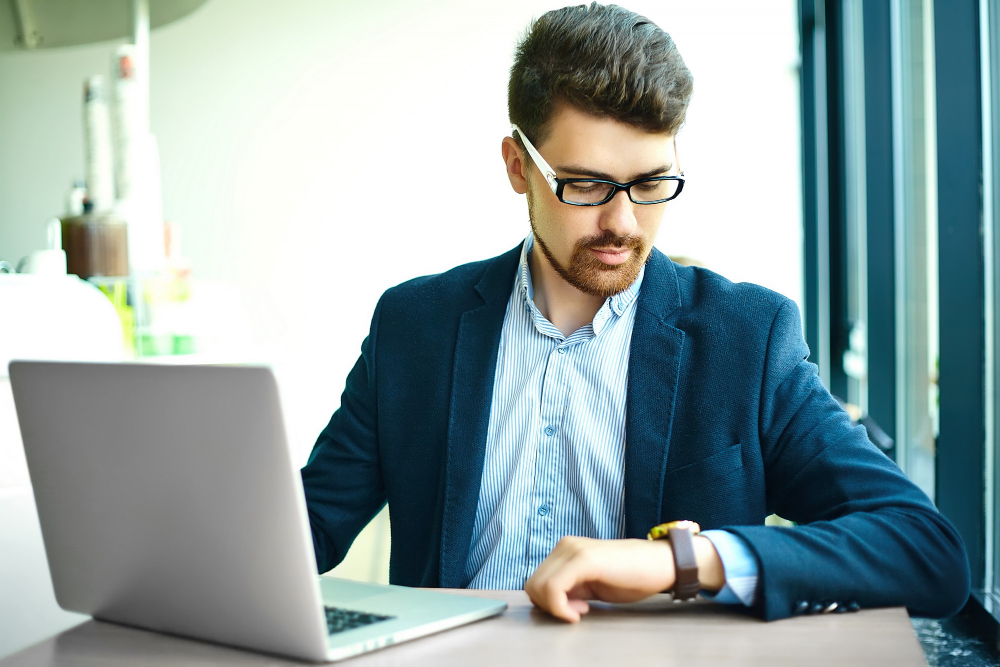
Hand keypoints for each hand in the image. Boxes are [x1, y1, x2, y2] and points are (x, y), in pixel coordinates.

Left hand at [524, 536, 673, 622]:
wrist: (660, 565)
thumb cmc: (631, 576)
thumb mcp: (590, 585)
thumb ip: (569, 589)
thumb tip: (547, 602)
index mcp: (565, 550)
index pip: (536, 582)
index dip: (548, 603)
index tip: (573, 610)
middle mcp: (565, 546)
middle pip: (533, 585)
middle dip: (550, 606)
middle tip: (578, 611)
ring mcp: (573, 549)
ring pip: (539, 587)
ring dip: (556, 607)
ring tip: (583, 609)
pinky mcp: (583, 559)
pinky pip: (553, 588)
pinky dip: (561, 607)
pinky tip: (582, 611)